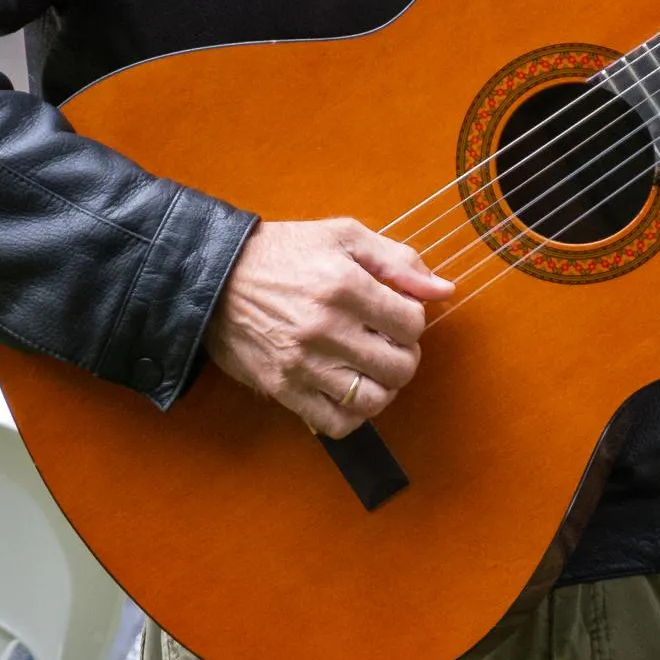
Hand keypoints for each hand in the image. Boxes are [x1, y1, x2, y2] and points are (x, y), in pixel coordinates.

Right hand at [207, 218, 453, 436]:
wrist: (215, 278)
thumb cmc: (283, 253)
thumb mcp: (342, 236)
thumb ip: (397, 261)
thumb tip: (444, 290)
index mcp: (344, 285)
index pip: (412, 323)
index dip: (413, 320)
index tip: (395, 314)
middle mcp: (326, 328)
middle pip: (400, 366)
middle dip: (404, 355)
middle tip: (387, 343)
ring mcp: (303, 363)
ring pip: (374, 400)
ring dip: (384, 388)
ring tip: (372, 368)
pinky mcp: (283, 388)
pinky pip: (336, 422)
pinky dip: (353, 415)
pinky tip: (350, 391)